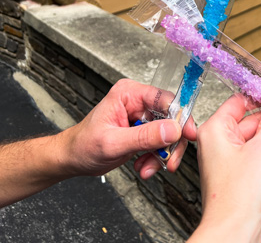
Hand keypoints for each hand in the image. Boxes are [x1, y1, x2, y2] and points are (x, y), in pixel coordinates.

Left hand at [60, 78, 196, 178]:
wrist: (72, 159)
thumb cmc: (83, 146)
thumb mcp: (113, 143)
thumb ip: (144, 137)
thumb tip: (173, 129)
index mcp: (129, 93)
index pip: (164, 99)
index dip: (179, 116)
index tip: (188, 134)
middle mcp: (138, 101)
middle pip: (170, 117)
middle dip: (170, 143)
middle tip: (168, 162)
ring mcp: (141, 116)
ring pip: (168, 132)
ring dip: (161, 154)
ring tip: (147, 168)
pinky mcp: (143, 130)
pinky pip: (160, 143)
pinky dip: (155, 158)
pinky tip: (143, 167)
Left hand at [189, 95, 260, 242]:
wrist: (234, 230)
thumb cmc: (234, 195)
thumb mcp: (259, 151)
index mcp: (214, 130)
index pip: (236, 103)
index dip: (257, 98)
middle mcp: (219, 143)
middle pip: (249, 122)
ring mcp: (230, 160)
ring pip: (256, 141)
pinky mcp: (241, 175)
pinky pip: (260, 157)